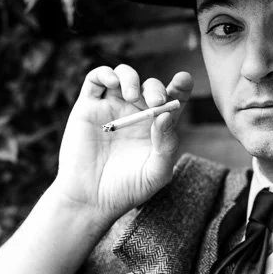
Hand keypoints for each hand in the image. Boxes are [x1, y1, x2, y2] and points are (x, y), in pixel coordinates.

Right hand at [52, 64, 192, 221]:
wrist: (90, 199)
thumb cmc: (127, 190)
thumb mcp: (156, 173)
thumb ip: (166, 146)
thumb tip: (167, 115)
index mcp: (156, 127)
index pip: (173, 99)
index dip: (180, 86)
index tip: (184, 80)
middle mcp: (135, 113)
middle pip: (150, 86)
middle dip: (155, 89)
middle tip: (156, 102)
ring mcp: (112, 108)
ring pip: (124, 75)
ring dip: (131, 78)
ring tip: (132, 96)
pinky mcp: (88, 106)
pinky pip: (95, 79)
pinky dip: (105, 74)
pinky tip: (113, 83)